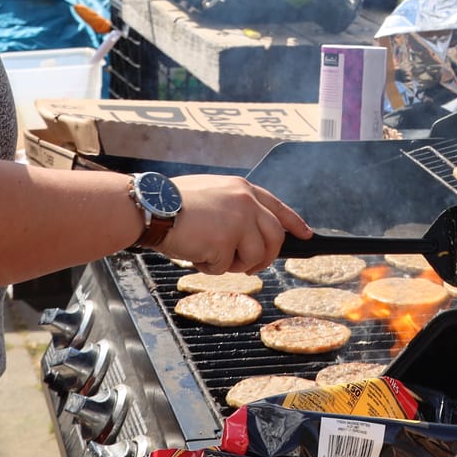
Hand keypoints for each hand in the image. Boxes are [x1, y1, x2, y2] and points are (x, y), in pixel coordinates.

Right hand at [159, 176, 311, 272]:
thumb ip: (233, 208)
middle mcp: (246, 202)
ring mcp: (238, 221)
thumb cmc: (171, 203)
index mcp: (242, 189)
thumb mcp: (211, 193)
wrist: (150, 207)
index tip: (306, 235)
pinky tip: (193, 251)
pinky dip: (208, 267)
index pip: (278, 207)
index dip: (294, 223)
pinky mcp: (226, 241)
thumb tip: (250, 233)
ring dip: (232, 264)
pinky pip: (225, 268)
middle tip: (248, 266)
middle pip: (275, 239)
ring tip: (208, 252)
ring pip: (254, 257)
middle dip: (264, 258)